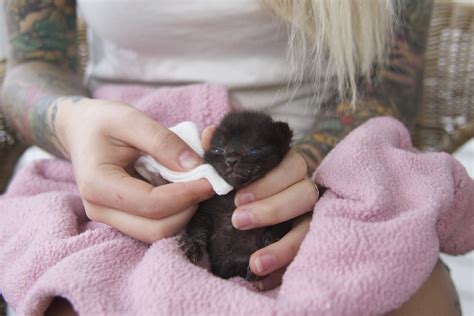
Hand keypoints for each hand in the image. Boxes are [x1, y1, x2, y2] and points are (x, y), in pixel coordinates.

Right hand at [58, 98, 213, 242]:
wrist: (80, 130)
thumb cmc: (102, 122)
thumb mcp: (131, 119)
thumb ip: (163, 141)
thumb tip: (195, 166)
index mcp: (98, 184)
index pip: (151, 204)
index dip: (186, 195)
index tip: (209, 180)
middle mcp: (100, 209)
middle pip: (155, 229)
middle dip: (187, 210)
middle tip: (206, 185)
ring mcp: (110, 218)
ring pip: (156, 233)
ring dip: (183, 214)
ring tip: (195, 186)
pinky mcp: (121, 218)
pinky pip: (153, 225)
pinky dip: (174, 212)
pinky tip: (182, 190)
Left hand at [231, 150, 317, 289]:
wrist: (236, 214)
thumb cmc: (234, 187)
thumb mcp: (224, 170)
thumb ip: (219, 152)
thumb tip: (210, 134)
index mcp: (287, 168)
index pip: (292, 166)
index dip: (269, 181)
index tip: (237, 197)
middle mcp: (303, 190)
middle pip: (305, 194)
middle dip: (273, 208)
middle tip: (238, 221)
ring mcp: (308, 217)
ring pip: (309, 228)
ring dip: (284, 246)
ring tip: (255, 263)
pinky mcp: (305, 243)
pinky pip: (303, 256)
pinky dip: (282, 269)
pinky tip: (259, 279)